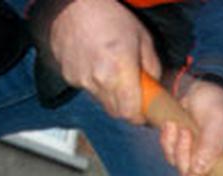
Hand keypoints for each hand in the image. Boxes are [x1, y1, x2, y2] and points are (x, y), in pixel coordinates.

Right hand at [48, 0, 160, 123]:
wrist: (72, 4)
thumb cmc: (111, 17)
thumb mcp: (143, 38)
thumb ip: (152, 67)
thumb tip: (154, 86)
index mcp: (121, 72)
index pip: (130, 113)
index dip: (139, 117)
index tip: (145, 113)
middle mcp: (99, 80)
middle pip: (116, 112)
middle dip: (127, 108)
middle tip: (134, 96)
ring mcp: (81, 80)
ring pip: (101, 102)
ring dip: (111, 96)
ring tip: (114, 75)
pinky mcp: (68, 76)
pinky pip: (87, 89)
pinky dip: (95, 84)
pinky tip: (97, 65)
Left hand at [159, 79, 222, 175]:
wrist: (194, 87)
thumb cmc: (217, 101)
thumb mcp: (218, 119)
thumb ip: (212, 145)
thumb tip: (201, 171)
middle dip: (193, 170)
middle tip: (189, 140)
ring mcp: (206, 167)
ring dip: (179, 152)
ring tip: (182, 128)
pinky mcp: (187, 160)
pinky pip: (174, 164)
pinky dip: (169, 146)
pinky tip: (174, 128)